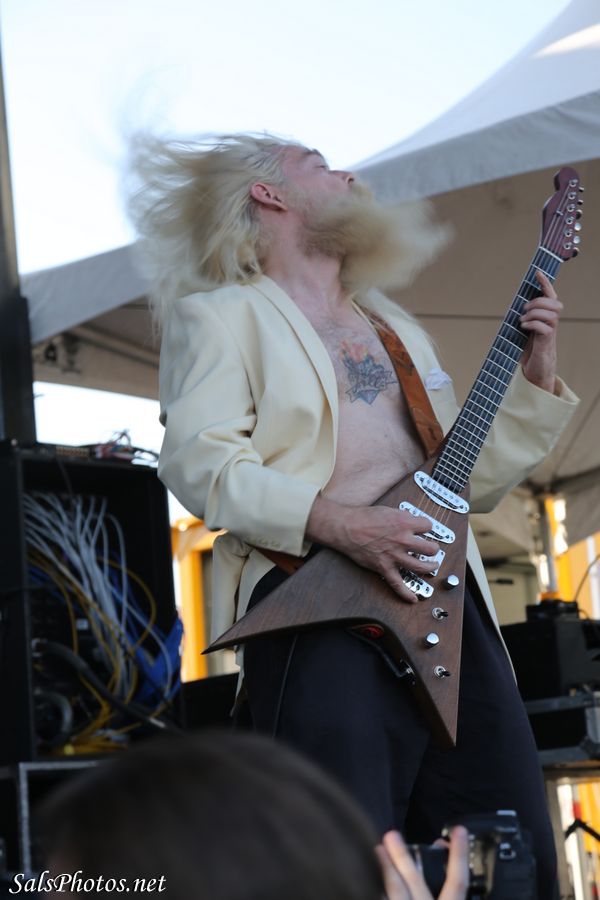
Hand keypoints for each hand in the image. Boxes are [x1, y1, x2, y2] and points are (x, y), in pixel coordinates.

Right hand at [306, 495, 438, 601]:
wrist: (347, 527)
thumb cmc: (364, 517)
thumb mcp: (388, 510)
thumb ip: (403, 517)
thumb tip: (411, 522)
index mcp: (405, 523)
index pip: (428, 526)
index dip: (428, 527)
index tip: (426, 529)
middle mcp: (403, 540)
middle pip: (430, 548)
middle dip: (434, 549)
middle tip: (432, 549)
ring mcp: (395, 556)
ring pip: (421, 567)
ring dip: (430, 568)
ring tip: (432, 567)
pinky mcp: (384, 567)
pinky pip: (398, 584)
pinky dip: (406, 593)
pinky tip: (413, 598)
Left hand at [376, 827, 468, 899]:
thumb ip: (452, 888)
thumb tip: (442, 849)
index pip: (458, 883)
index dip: (459, 857)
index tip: (459, 830)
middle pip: (415, 883)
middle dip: (402, 858)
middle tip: (391, 835)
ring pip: (396, 892)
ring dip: (385, 870)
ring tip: (377, 849)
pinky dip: (378, 890)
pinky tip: (370, 878)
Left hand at [520, 271, 562, 392]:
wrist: (534, 370)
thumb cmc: (528, 349)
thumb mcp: (523, 330)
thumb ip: (522, 318)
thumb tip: (512, 307)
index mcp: (546, 317)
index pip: (550, 296)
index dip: (545, 283)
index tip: (537, 272)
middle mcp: (551, 322)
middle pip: (555, 303)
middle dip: (538, 301)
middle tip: (524, 309)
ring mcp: (550, 332)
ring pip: (551, 313)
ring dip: (534, 313)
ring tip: (522, 320)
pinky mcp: (547, 341)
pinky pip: (545, 327)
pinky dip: (532, 324)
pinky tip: (523, 327)